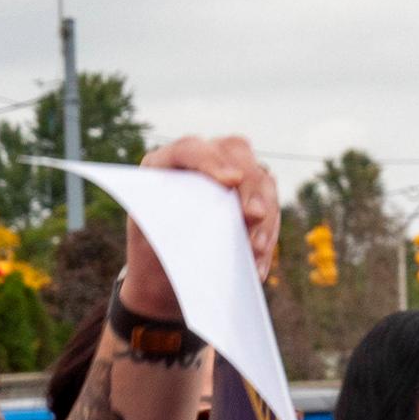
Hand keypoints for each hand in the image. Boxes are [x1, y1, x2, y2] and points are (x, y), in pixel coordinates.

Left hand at [117, 135, 283, 316]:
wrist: (158, 270)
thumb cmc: (148, 251)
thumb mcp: (148, 241)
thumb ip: (179, 226)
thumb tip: (234, 217)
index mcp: (161, 164)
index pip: (188, 149)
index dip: (210, 161)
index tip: (230, 181)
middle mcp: (199, 159)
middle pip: (235, 154)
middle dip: (248, 186)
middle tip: (253, 217)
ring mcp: (228, 171)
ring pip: (260, 178)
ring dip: (264, 214)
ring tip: (255, 249)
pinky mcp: (248, 192)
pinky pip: (270, 203)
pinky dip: (268, 232)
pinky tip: (258, 263)